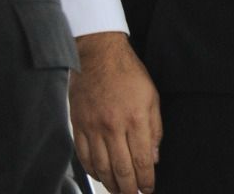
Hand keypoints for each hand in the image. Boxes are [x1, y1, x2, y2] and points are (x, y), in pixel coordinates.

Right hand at [70, 32, 161, 192]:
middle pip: (121, 169)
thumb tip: (153, 159)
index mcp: (135, 120)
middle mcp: (112, 126)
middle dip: (128, 189)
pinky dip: (90, 168)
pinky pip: (82, 152)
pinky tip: (98, 174)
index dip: (146, 181)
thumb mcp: (152, 99)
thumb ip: (155, 130)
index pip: (142, 162)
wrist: (96, 53)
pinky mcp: (77, 122)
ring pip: (100, 165)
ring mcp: (92, 125)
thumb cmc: (128, 73)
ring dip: (109, 183)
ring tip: (116, 190)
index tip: (148, 190)